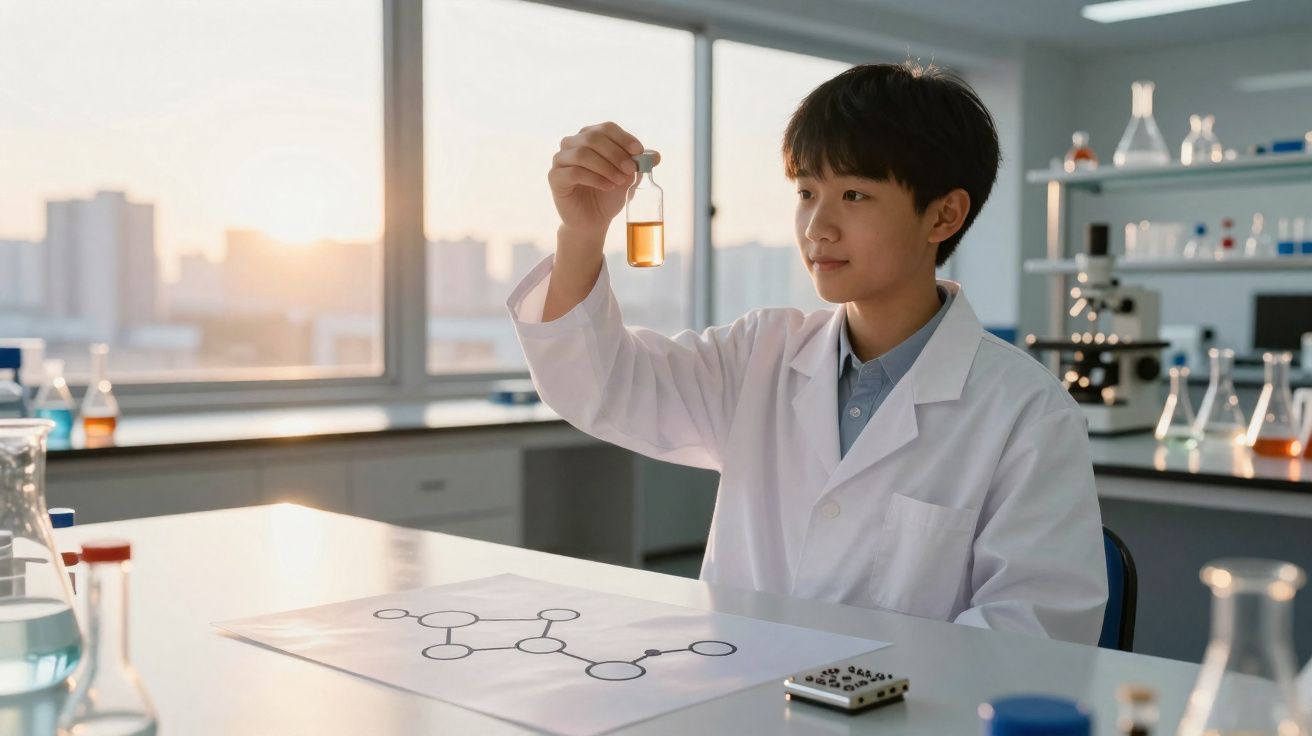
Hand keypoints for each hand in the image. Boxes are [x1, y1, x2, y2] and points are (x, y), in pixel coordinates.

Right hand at [548, 121, 660, 236]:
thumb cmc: (609, 195)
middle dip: (615, 153)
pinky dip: (595, 178)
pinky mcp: (555, 177)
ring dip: (605, 166)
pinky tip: (608, 186)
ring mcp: (561, 159)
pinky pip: (574, 172)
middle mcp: (572, 144)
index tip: (639, 152)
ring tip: (619, 181)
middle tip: (631, 169)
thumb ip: (639, 164)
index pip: (606, 128)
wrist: (593, 220)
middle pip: (593, 137)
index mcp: (589, 137)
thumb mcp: (628, 178)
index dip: (623, 138)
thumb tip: (656, 156)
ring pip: (582, 153)